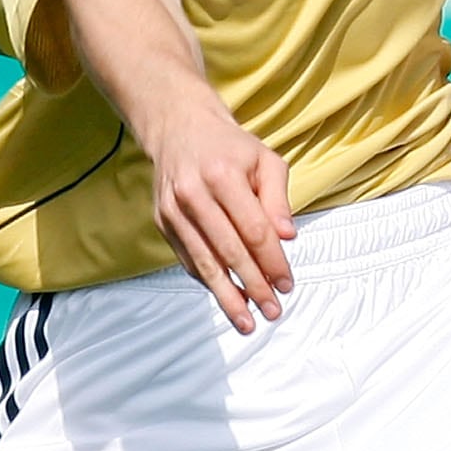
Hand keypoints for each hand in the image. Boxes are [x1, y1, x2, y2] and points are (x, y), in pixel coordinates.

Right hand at [145, 93, 297, 333]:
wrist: (179, 128)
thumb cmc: (231, 148)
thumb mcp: (265, 160)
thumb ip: (278, 199)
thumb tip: (288, 238)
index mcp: (223, 176)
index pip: (254, 230)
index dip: (272, 262)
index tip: (288, 285)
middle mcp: (194, 194)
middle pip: (229, 251)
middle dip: (254, 286)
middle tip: (273, 311)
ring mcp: (173, 210)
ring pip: (204, 263)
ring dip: (227, 296)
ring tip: (247, 322)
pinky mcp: (162, 221)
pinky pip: (188, 260)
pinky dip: (208, 281)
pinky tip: (228, 298)